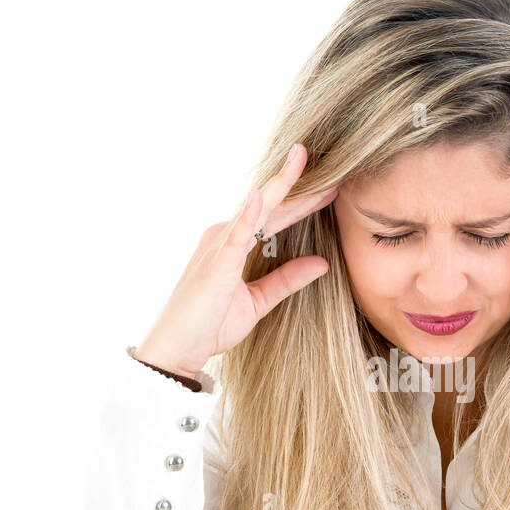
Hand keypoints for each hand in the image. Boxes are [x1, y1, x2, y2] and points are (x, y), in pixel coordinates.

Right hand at [135, 143, 339, 376]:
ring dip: (280, 186)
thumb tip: (322, 263)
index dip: (304, 202)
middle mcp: (225, 236)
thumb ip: (288, 280)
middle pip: (271, 207)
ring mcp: (218, 246)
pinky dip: (248, 215)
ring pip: (256, 210)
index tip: (332, 188)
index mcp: (234, 244)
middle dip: (300, 186)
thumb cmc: (210, 325)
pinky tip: (261, 195)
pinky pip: (236, 235)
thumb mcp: (259, 302)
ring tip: (300, 160)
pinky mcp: (216, 264)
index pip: (276, 217)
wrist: (177, 349)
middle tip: (332, 167)